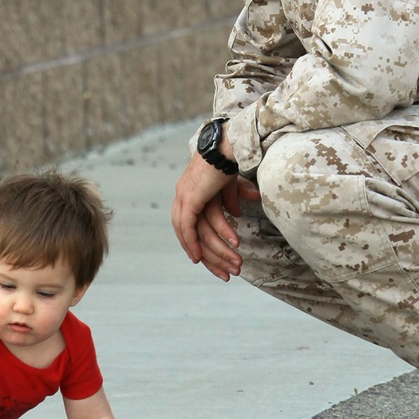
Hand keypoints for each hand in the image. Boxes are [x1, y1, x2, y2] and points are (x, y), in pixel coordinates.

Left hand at [173, 150, 260, 279]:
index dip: (203, 247)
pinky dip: (195, 244)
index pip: (191, 227)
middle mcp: (182, 196)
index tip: (217, 264)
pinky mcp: (189, 198)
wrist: (228, 143)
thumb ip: (230, 198)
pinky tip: (204, 257)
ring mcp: (183, 197)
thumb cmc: (230, 158)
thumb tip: (236, 215)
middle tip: (227, 275)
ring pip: (193, 235)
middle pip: (190, 236)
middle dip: (211, 258)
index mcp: (189, 192)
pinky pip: (189, 228)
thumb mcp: (230, 183)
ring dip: (213, 253)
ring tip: (233, 266)